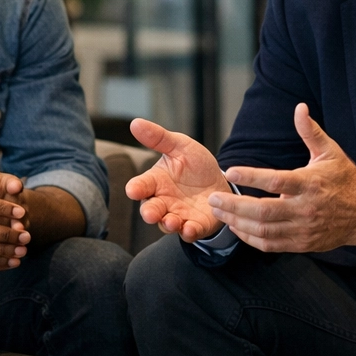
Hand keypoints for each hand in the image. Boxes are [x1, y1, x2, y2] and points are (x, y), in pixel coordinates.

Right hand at [126, 118, 226, 240]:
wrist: (221, 181)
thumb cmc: (195, 165)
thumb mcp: (181, 147)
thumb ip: (159, 138)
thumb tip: (135, 123)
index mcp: (156, 181)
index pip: (140, 186)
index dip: (135, 189)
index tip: (134, 190)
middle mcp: (163, 201)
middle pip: (150, 209)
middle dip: (149, 213)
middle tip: (151, 213)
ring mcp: (178, 215)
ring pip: (167, 223)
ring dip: (168, 224)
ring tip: (173, 221)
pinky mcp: (195, 225)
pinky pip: (189, 232)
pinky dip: (188, 233)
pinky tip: (189, 229)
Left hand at [208, 104, 355, 252]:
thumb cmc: (345, 180)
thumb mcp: (331, 153)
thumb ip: (311, 132)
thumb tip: (300, 108)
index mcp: (310, 183)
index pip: (276, 180)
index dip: (251, 176)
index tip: (230, 171)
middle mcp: (305, 208)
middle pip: (264, 211)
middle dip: (234, 206)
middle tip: (214, 199)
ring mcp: (303, 229)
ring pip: (264, 230)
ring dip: (238, 222)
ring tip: (220, 212)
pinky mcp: (302, 244)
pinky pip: (270, 245)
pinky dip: (250, 238)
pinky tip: (237, 227)